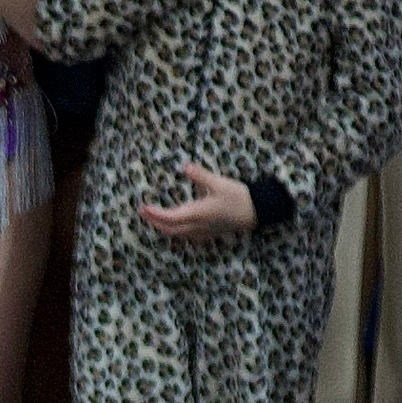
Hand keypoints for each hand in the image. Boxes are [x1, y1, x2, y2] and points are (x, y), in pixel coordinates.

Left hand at [139, 157, 255, 240]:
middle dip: (155, 222)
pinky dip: (177, 231)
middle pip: (170, 229)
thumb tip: (185, 166)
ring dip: (164, 227)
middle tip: (143, 213)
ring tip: (156, 218)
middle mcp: (198, 226)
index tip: (143, 208)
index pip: (169, 218)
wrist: (258, 211)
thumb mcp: (219, 183)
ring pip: (178, 234)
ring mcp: (204, 232)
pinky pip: (188, 235)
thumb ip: (200, 175)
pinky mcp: (210, 232)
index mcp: (197, 214)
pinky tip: (178, 225)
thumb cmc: (238, 197)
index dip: (155, 214)